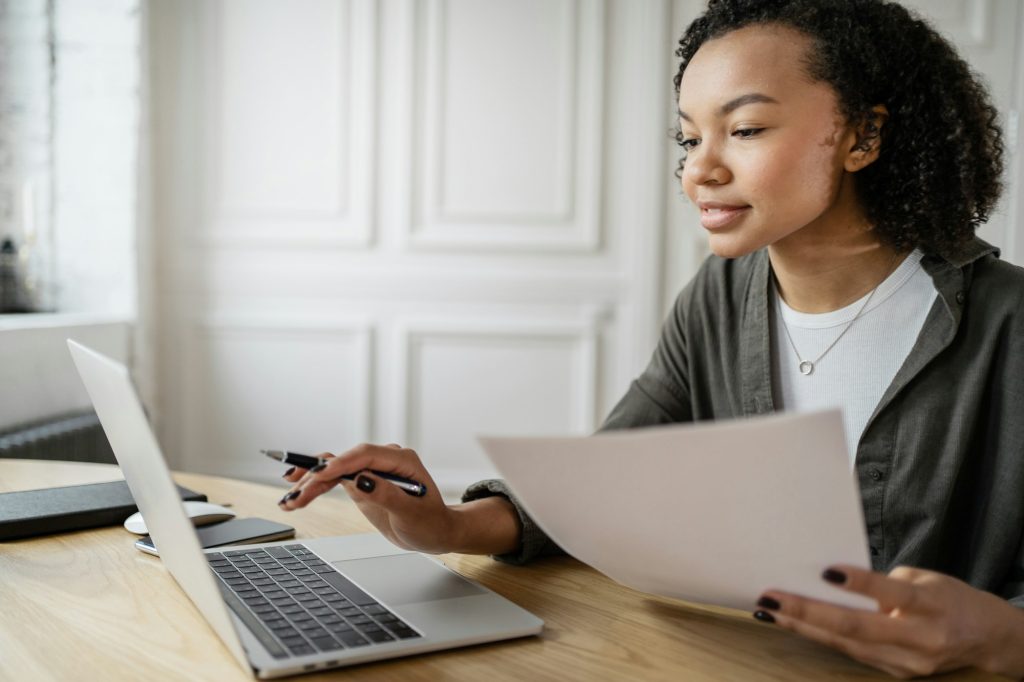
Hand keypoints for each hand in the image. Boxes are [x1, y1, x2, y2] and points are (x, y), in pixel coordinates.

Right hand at [278, 443, 459, 553]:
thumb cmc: (430, 522)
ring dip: (309, 483)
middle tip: (296, 497)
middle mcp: (383, 459)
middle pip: (343, 461)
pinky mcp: (361, 481)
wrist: (434, 530)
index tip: (320, 475)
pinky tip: (296, 496)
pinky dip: (315, 487)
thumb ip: (387, 494)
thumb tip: (362, 480)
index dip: (340, 464)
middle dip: (317, 478)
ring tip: (288, 501)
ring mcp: (370, 469)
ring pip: (333, 469)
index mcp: (401, 460)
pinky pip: (333, 479)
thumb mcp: (412, 513)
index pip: (364, 455)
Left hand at [752, 564, 1023, 677]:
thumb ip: (886, 582)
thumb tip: (834, 579)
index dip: (860, 583)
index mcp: (932, 605)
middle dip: (808, 612)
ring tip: (769, 610)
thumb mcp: (926, 578)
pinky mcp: (897, 673)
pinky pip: (852, 653)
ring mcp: (908, 662)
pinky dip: (820, 637)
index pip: (893, 592)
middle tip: (770, 597)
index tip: (826, 570)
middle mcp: (921, 638)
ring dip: (803, 627)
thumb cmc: (949, 597)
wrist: (985, 638)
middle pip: (858, 627)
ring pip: (847, 645)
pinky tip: (793, 623)